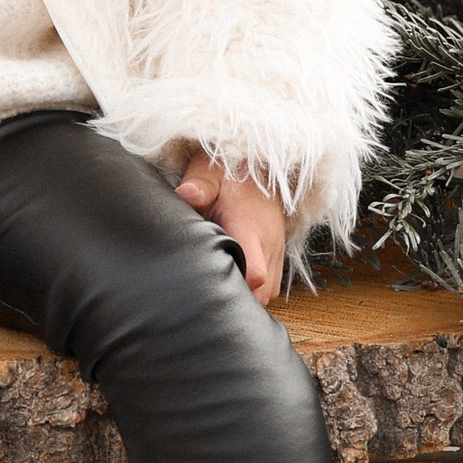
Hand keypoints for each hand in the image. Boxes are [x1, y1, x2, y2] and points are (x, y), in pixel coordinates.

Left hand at [175, 158, 286, 306]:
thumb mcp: (210, 173)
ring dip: (249, 295)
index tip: (212, 286)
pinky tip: (235, 281)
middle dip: (239, 297)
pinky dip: (257, 290)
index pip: (254, 273)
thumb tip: (185, 193)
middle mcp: (268, 242)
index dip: (234, 287)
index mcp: (250, 227)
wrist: (260, 165)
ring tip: (221, 288)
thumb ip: (199, 185)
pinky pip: (273, 284)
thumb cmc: (229, 172)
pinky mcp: (278, 252)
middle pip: (262, 291)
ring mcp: (276, 248)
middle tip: (210, 292)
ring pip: (269, 291)